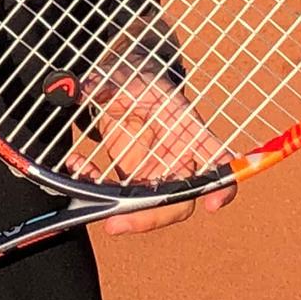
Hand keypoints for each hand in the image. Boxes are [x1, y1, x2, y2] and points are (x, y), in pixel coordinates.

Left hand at [70, 59, 236, 235]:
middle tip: (114, 222)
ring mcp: (158, 171)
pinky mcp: (136, 177)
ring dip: (119, 211)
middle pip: (180, 199)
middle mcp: (178, 155)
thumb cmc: (136, 78)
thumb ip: (102, 85)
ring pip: (152, 207)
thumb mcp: (122, 76)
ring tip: (86, 192)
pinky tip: (79, 169)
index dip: (223, 184)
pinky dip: (96, 190)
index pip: (216, 157)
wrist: (125, 83)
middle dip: (148, 217)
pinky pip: (122, 196)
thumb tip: (77, 89)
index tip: (213, 203)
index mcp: (186, 127)